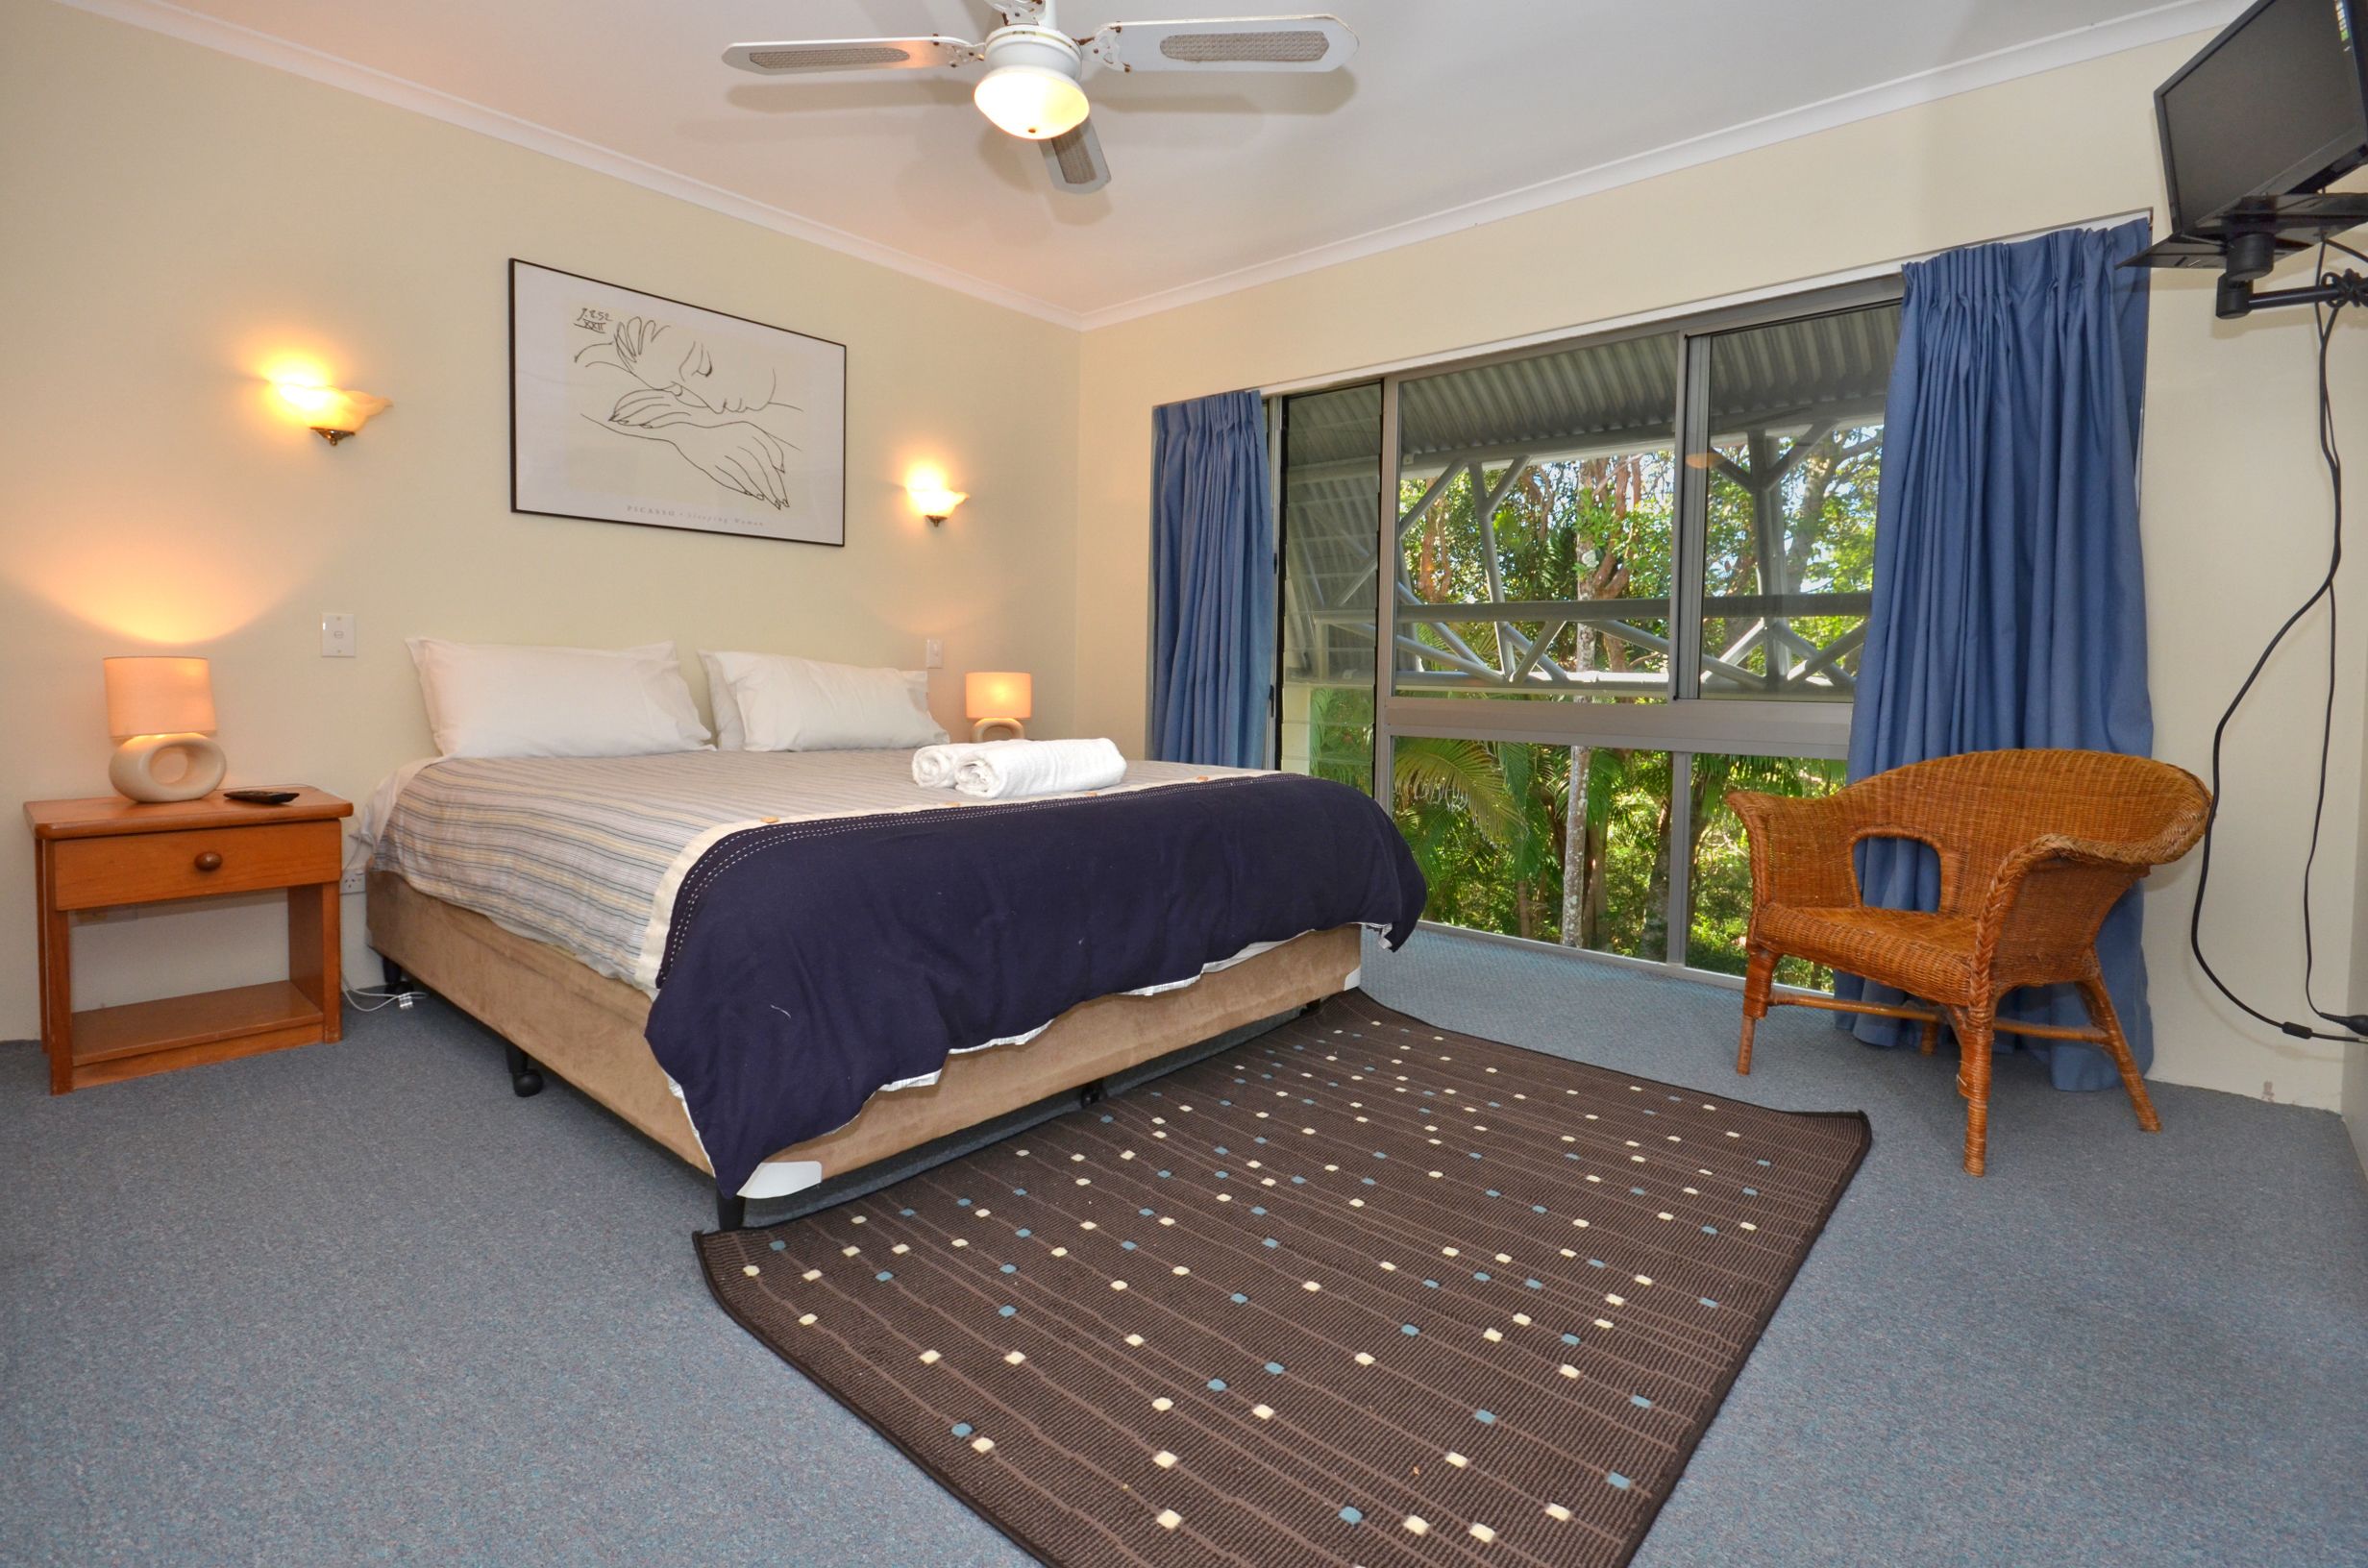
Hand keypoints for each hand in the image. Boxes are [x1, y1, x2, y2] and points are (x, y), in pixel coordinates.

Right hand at [647, 419, 793, 509]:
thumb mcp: (745, 433)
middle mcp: (736, 438)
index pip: (770, 455)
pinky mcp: (711, 462)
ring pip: (747, 473)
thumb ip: (765, 447)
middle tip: (779, 501)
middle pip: (760, 466)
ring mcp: (722, 451)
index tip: (781, 491)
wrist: (689, 433)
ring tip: (768, 499)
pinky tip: (753, 493)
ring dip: (760, 488)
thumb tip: (780, 469)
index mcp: (747, 430)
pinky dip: (743, 486)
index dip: (777, 474)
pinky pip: (731, 477)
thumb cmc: (722, 436)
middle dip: (772, 486)